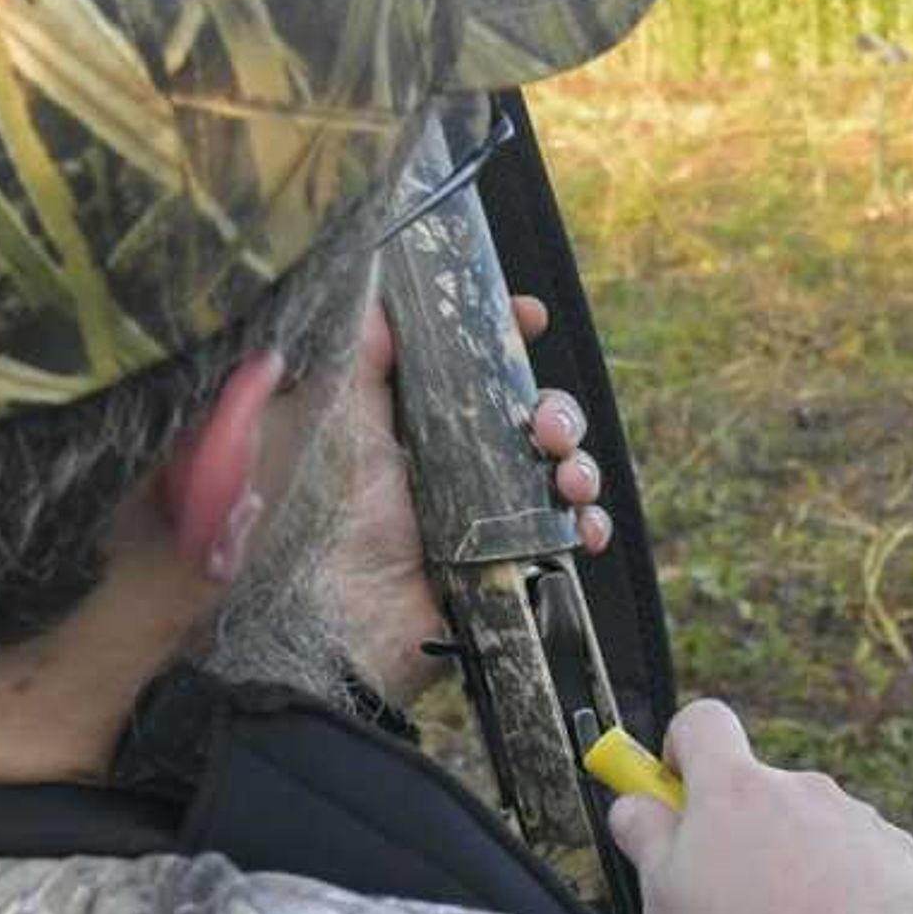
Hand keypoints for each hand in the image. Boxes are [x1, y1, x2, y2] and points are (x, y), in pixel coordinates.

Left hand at [320, 291, 614, 704]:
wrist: (337, 624)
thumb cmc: (325, 522)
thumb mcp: (338, 425)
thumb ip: (360, 359)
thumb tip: (376, 289)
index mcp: (418, 425)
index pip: (475, 367)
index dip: (506, 337)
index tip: (529, 316)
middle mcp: (458, 466)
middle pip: (534, 416)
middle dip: (558, 409)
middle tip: (546, 426)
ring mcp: (489, 518)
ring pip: (562, 471)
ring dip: (581, 464)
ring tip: (567, 479)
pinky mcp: (511, 567)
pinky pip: (568, 538)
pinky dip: (587, 527)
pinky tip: (580, 528)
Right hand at [600, 699, 912, 913]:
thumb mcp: (660, 896)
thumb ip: (642, 834)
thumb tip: (633, 804)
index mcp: (734, 788)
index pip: (702, 722)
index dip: (683, 748)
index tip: (677, 788)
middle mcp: (800, 787)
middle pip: (760, 784)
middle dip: (742, 823)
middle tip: (730, 889)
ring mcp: (855, 817)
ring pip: (811, 822)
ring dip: (795, 855)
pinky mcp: (897, 852)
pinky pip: (859, 853)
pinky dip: (844, 880)